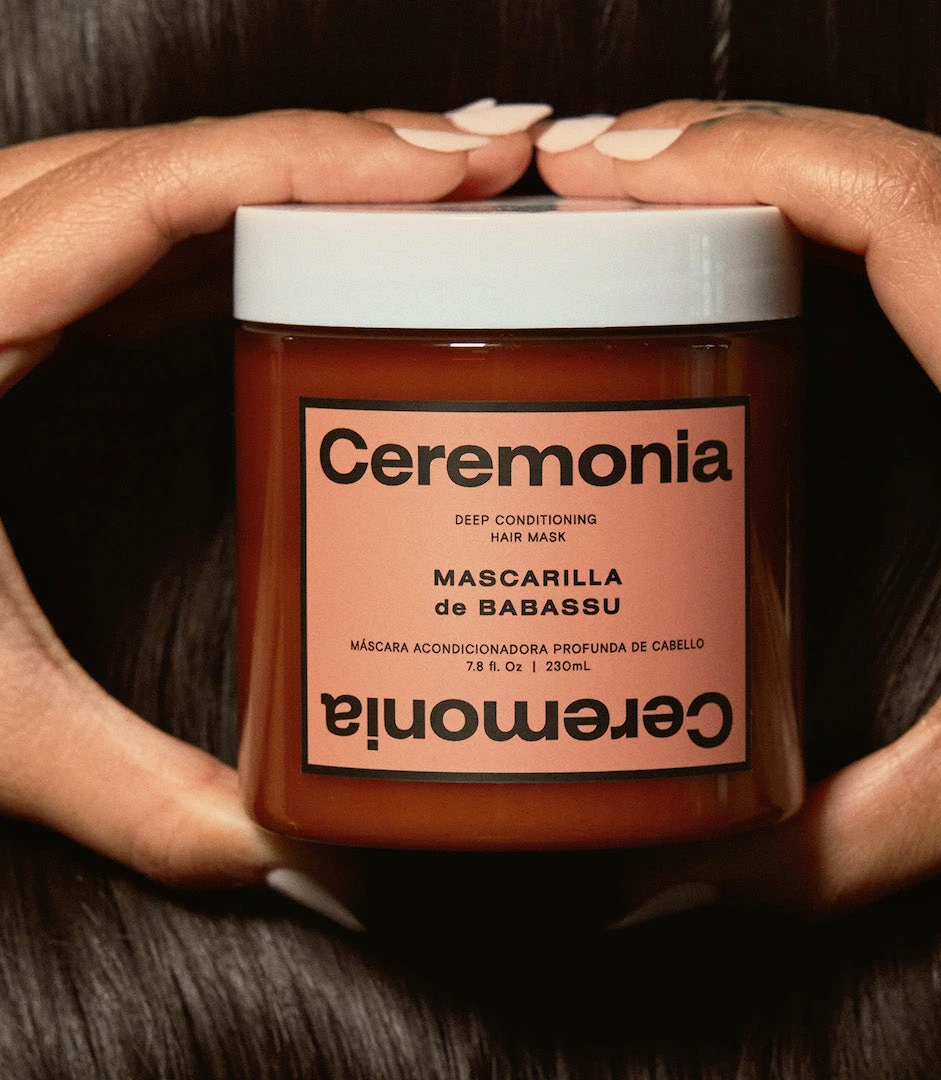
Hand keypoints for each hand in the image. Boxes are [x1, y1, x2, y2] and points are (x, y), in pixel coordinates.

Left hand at [0, 107, 531, 916]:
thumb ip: (137, 790)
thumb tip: (293, 857)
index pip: (154, 192)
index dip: (316, 163)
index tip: (455, 171)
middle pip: (175, 157)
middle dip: (345, 153)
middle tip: (489, 178)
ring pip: (156, 174)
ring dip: (298, 175)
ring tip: (431, 201)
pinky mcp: (1, 302)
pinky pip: (137, 226)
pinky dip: (241, 222)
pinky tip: (311, 253)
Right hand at [538, 101, 940, 916]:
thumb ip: (839, 839)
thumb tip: (668, 880)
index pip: (895, 212)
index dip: (735, 161)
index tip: (603, 172)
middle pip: (893, 156)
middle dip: (720, 144)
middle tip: (583, 180)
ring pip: (929, 162)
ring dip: (780, 153)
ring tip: (649, 189)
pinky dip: (841, 186)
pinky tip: (765, 222)